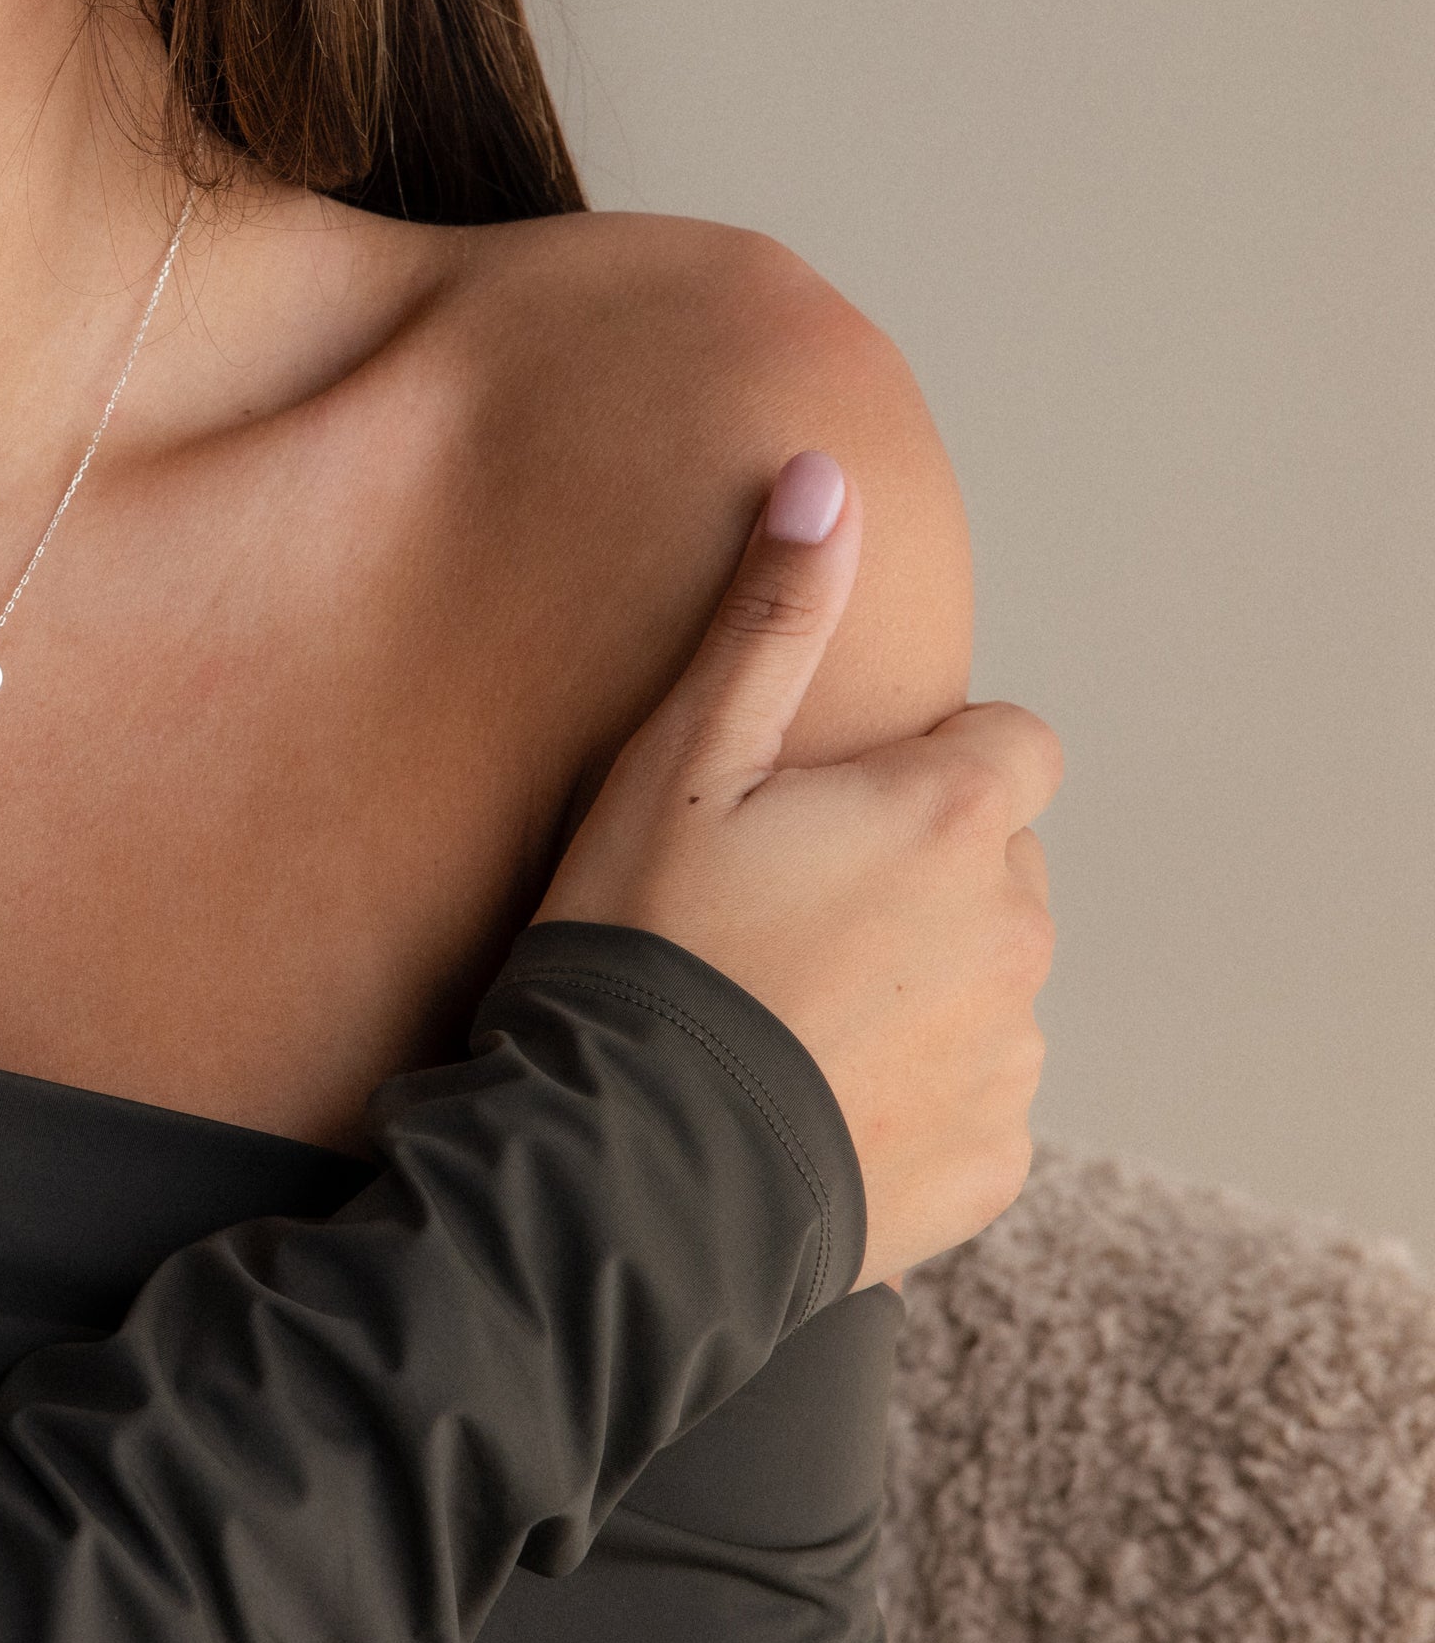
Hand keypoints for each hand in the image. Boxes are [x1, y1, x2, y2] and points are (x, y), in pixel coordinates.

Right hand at [532, 452, 1057, 1290]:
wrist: (627, 1168)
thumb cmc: (640, 947)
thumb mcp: (681, 763)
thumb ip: (771, 618)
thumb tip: (825, 474)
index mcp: (951, 819)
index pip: (1015, 746)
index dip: (927, 760)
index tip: (826, 806)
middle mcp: (1012, 931)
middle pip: (998, 863)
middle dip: (917, 869)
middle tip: (780, 908)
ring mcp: (1011, 1054)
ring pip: (987, 977)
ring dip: (918, 977)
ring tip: (783, 1006)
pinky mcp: (993, 1159)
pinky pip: (975, 1094)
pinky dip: (912, 1087)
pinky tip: (806, 1089)